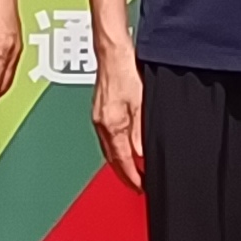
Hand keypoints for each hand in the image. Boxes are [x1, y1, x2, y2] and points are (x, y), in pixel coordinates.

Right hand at [90, 39, 145, 185]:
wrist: (112, 53)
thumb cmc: (125, 71)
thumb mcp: (141, 103)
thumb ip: (141, 131)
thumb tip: (142, 153)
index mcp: (112, 125)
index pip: (122, 160)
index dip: (132, 176)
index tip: (141, 187)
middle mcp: (102, 124)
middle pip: (112, 159)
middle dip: (124, 175)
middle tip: (137, 186)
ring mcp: (98, 118)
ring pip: (109, 150)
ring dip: (119, 163)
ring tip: (131, 172)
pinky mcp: (99, 112)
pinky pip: (107, 139)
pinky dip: (115, 149)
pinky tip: (123, 149)